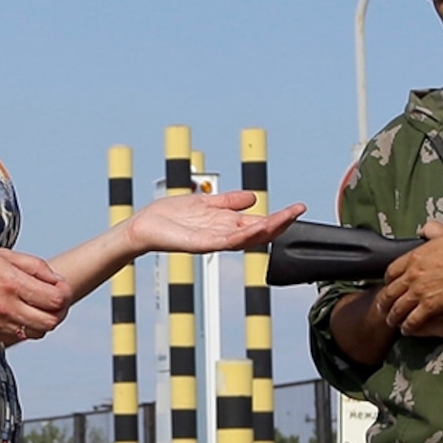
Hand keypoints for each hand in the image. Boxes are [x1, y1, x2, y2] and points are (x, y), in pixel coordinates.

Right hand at [0, 246, 68, 346]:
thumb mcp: (6, 254)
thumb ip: (36, 267)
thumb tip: (58, 282)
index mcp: (12, 282)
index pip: (56, 300)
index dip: (65, 294)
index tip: (61, 288)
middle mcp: (5, 306)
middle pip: (51, 322)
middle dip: (60, 312)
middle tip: (56, 301)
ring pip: (37, 333)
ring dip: (44, 321)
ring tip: (38, 307)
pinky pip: (19, 336)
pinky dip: (26, 327)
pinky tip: (20, 312)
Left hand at [133, 189, 304, 254]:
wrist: (144, 226)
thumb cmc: (170, 216)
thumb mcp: (205, 202)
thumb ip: (228, 201)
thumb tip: (253, 198)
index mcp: (226, 224)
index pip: (259, 222)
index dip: (279, 216)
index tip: (298, 208)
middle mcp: (223, 234)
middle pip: (258, 231)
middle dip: (280, 222)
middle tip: (298, 211)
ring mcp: (214, 240)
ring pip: (247, 238)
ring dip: (267, 228)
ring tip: (284, 218)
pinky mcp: (201, 244)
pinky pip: (226, 241)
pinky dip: (242, 235)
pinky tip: (256, 226)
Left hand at [373, 222, 442, 339]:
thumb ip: (432, 230)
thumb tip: (425, 230)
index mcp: (414, 258)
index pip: (391, 270)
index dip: (388, 280)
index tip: (388, 284)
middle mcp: (412, 275)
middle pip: (390, 291)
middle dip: (384, 301)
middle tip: (381, 307)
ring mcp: (419, 292)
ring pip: (398, 307)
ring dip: (393, 316)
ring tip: (392, 321)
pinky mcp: (429, 306)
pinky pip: (413, 319)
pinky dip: (408, 326)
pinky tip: (407, 330)